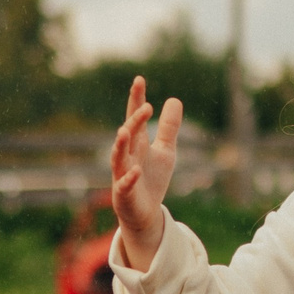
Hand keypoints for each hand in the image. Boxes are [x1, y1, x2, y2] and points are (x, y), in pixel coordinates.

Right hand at [109, 76, 180, 270]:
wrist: (146, 213)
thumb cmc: (152, 179)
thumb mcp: (166, 151)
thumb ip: (169, 127)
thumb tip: (174, 99)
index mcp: (137, 144)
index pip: (135, 117)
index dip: (136, 99)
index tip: (139, 80)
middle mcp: (127, 156)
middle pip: (129, 134)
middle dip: (134, 120)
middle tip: (147, 106)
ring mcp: (122, 174)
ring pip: (118, 157)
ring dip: (121, 144)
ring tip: (126, 130)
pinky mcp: (123, 194)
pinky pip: (124, 185)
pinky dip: (129, 178)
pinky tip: (137, 170)